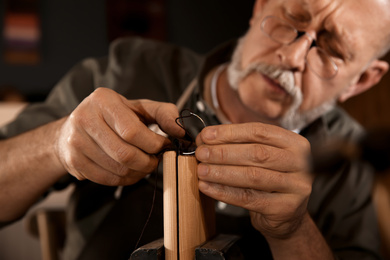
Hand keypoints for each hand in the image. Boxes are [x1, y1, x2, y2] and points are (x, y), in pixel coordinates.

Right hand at [55, 88, 183, 185]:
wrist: (76, 127)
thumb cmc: (116, 116)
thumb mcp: (140, 107)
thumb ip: (164, 114)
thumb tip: (181, 131)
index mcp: (103, 100)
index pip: (132, 131)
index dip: (153, 144)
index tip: (164, 146)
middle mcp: (84, 118)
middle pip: (125, 154)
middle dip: (148, 162)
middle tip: (156, 160)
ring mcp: (76, 142)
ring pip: (117, 170)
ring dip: (138, 173)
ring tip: (144, 164)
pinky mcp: (73, 161)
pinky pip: (107, 180)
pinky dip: (125, 180)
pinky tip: (131, 171)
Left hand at [195, 123, 311, 238]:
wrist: (286, 215)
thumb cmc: (271, 181)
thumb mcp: (263, 158)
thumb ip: (240, 145)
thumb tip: (207, 138)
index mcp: (294, 143)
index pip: (259, 131)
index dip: (230, 132)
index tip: (207, 135)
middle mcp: (300, 163)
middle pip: (256, 153)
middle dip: (223, 152)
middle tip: (201, 153)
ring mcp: (296, 186)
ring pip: (252, 176)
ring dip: (221, 172)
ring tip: (202, 170)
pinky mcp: (285, 208)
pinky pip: (248, 198)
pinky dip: (224, 192)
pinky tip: (208, 187)